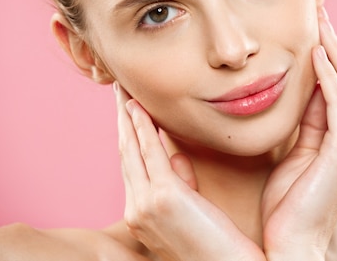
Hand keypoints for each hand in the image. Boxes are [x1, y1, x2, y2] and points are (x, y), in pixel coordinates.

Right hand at [115, 84, 264, 260]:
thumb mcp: (193, 211)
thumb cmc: (217, 244)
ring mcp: (145, 205)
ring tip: (124, 90)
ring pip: (132, 149)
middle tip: (119, 91)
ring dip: (127, 116)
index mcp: (141, 214)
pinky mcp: (163, 198)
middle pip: (125, 154)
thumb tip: (178, 156)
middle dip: (122, 120)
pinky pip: (150, 152)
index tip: (129, 110)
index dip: (129, 135)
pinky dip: (144, 127)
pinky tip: (139, 107)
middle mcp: (136, 210)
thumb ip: (183, 183)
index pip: (132, 166)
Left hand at [261, 8, 336, 260]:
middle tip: (320, 13)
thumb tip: (307, 87)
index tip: (317, 27)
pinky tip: (317, 55)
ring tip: (320, 23)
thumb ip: (307, 123)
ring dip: (335, 52)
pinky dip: (330, 78)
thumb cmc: (289, 204)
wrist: (292, 244)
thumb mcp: (296, 153)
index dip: (334, 55)